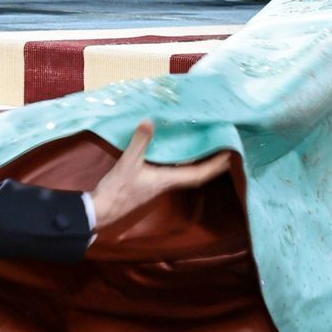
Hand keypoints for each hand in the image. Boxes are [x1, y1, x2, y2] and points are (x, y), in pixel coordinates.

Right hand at [89, 120, 231, 232]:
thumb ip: (140, 142)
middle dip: (213, 162)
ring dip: (199, 160)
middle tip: (226, 147)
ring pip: (186, 171)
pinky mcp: (150, 181)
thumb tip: (150, 121)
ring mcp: (159, 183)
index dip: (216, 165)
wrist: (100, 210)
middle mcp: (168, 182)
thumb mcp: (128, 163)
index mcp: (168, 179)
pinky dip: (182, 159)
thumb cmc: (117, 190)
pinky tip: (179, 150)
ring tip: (209, 145)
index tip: (231, 154)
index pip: (199, 173)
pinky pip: (173, 169)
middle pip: (197, 173)